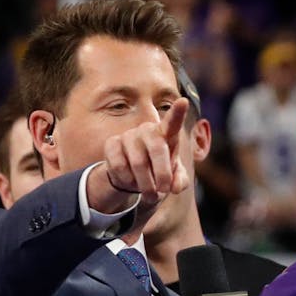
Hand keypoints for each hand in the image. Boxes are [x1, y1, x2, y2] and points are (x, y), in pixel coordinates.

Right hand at [85, 98, 189, 217]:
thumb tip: (175, 186)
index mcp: (167, 134)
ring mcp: (129, 135)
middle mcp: (148, 129)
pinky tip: (130, 182)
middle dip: (162, 174)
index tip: (183, 102)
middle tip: (163, 192)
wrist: (133, 174)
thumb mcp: (174, 177)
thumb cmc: (159, 170)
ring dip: (145, 184)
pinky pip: (119, 166)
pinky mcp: (112, 144)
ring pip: (138, 163)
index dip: (178, 112)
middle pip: (157, 150)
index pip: (173, 122)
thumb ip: (180, 181)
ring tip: (149, 193)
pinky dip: (127, 180)